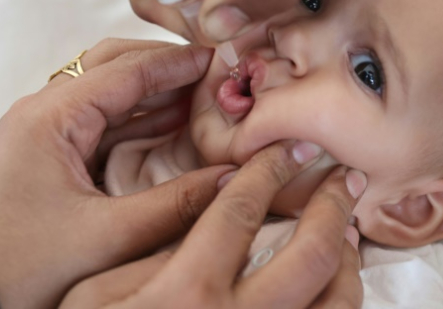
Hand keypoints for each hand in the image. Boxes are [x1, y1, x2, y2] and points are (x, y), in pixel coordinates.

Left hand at [0, 39, 235, 308]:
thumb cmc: (30, 268)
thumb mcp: (111, 237)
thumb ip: (177, 202)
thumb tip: (234, 175)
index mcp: (49, 119)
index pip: (124, 71)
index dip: (175, 62)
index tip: (217, 58)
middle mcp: (42, 111)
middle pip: (113, 64)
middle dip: (164, 64)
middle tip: (211, 69)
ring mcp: (44, 127)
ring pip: (108, 87)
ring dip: (154, 87)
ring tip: (202, 91)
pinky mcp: (51, 147)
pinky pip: (102, 115)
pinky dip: (139, 112)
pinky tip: (174, 118)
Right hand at [61, 142, 366, 308]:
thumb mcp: (93, 296)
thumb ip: (148, 250)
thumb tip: (200, 208)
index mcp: (186, 292)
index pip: (242, 209)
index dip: (272, 169)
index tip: (292, 149)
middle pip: (312, 253)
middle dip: (333, 207)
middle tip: (345, 180)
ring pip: (336, 300)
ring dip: (349, 257)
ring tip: (348, 229)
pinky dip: (342, 299)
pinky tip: (337, 280)